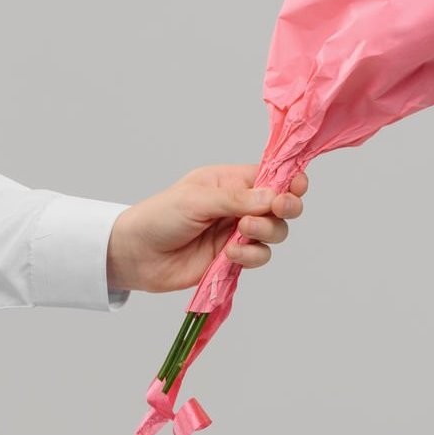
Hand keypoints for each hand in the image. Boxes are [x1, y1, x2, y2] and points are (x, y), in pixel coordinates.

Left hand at [106, 165, 309, 293]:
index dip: (289, 180)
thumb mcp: (197, 199)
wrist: (137, 255)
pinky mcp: (233, 259)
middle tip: (277, 209)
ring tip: (242, 232)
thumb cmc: (159, 217)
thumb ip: (237, 199)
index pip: (272, 176)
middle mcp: (239, 206)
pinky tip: (229, 254)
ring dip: (266, 232)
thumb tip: (275, 195)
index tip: (296, 187)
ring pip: (275, 233)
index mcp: (231, 182)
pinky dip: (250, 255)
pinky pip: (259, 256)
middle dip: (286, 208)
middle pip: (282, 206)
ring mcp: (237, 233)